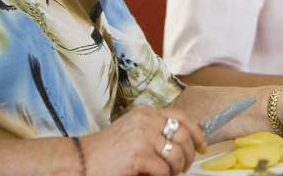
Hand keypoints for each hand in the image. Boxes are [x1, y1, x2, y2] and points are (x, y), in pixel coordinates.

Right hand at [83, 105, 204, 175]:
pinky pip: (164, 170)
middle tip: (183, 167)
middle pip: (184, 137)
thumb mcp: (134, 131)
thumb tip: (186, 139)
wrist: (80, 162)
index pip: (182, 117)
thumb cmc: (107, 151)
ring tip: (167, 174)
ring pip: (177, 155)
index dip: (196, 132)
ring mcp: (143, 136)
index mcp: (146, 112)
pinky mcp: (140, 154)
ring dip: (176, 169)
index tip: (202, 145)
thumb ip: (156, 130)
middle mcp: (146, 120)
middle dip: (189, 155)